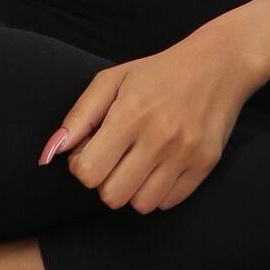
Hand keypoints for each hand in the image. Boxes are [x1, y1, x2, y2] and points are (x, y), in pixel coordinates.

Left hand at [39, 31, 259, 214]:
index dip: (82, 165)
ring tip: (138, 162)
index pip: (88, 173)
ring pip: (140, 205)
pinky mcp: (205, 164)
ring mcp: (185, 153)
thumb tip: (52, 153)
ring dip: (132, 189)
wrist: (218, 64)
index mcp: (130, 113)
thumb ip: (79, 116)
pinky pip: (168, 203)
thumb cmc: (157, 73)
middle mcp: (159, 136)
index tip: (93, 149)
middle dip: (105, 181)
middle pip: (112, 196)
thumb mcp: (112, 80)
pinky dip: (158, 192)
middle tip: (115, 158)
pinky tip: (160, 166)